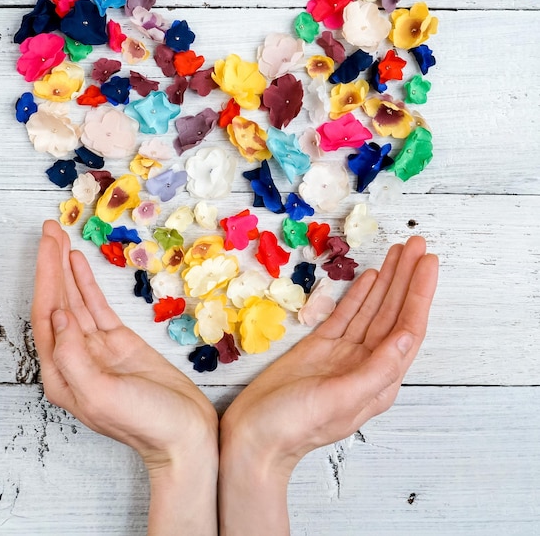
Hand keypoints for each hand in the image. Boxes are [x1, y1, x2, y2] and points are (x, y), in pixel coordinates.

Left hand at [32, 220, 217, 534]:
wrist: (184, 434)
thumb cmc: (146, 423)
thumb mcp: (103, 396)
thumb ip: (74, 357)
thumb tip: (59, 315)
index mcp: (62, 374)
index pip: (46, 317)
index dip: (45, 278)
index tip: (48, 244)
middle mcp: (73, 358)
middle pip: (56, 303)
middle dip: (51, 264)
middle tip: (50, 228)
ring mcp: (96, 348)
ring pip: (75, 301)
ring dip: (65, 269)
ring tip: (59, 237)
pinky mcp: (118, 342)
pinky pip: (97, 307)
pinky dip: (86, 284)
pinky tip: (78, 263)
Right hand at [218, 236, 437, 535]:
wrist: (255, 437)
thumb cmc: (295, 425)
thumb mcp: (340, 399)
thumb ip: (377, 368)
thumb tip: (408, 335)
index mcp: (379, 379)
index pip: (407, 328)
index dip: (419, 293)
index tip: (426, 262)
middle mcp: (367, 363)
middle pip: (393, 312)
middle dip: (407, 278)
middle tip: (417, 244)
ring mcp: (343, 353)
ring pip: (372, 310)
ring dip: (387, 281)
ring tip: (399, 252)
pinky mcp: (320, 347)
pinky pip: (346, 315)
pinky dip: (360, 295)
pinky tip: (370, 277)